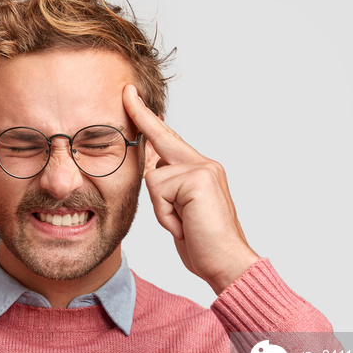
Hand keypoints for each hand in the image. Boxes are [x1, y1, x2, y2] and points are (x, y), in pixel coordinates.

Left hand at [123, 85, 258, 294]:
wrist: (226, 263)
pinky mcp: (198, 178)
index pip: (168, 141)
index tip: (132, 97)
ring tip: (182, 224)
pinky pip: (159, 189)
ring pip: (154, 178)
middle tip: (126, 89)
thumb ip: (167, 187)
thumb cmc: (203, 243)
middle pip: (161, 140)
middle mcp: (204, 164)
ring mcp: (202, 169)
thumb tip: (149, 166)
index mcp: (201, 170)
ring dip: (161, 208)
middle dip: (141, 115)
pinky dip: (165, 213)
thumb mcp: (178, 212)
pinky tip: (184, 224)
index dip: (148, 120)